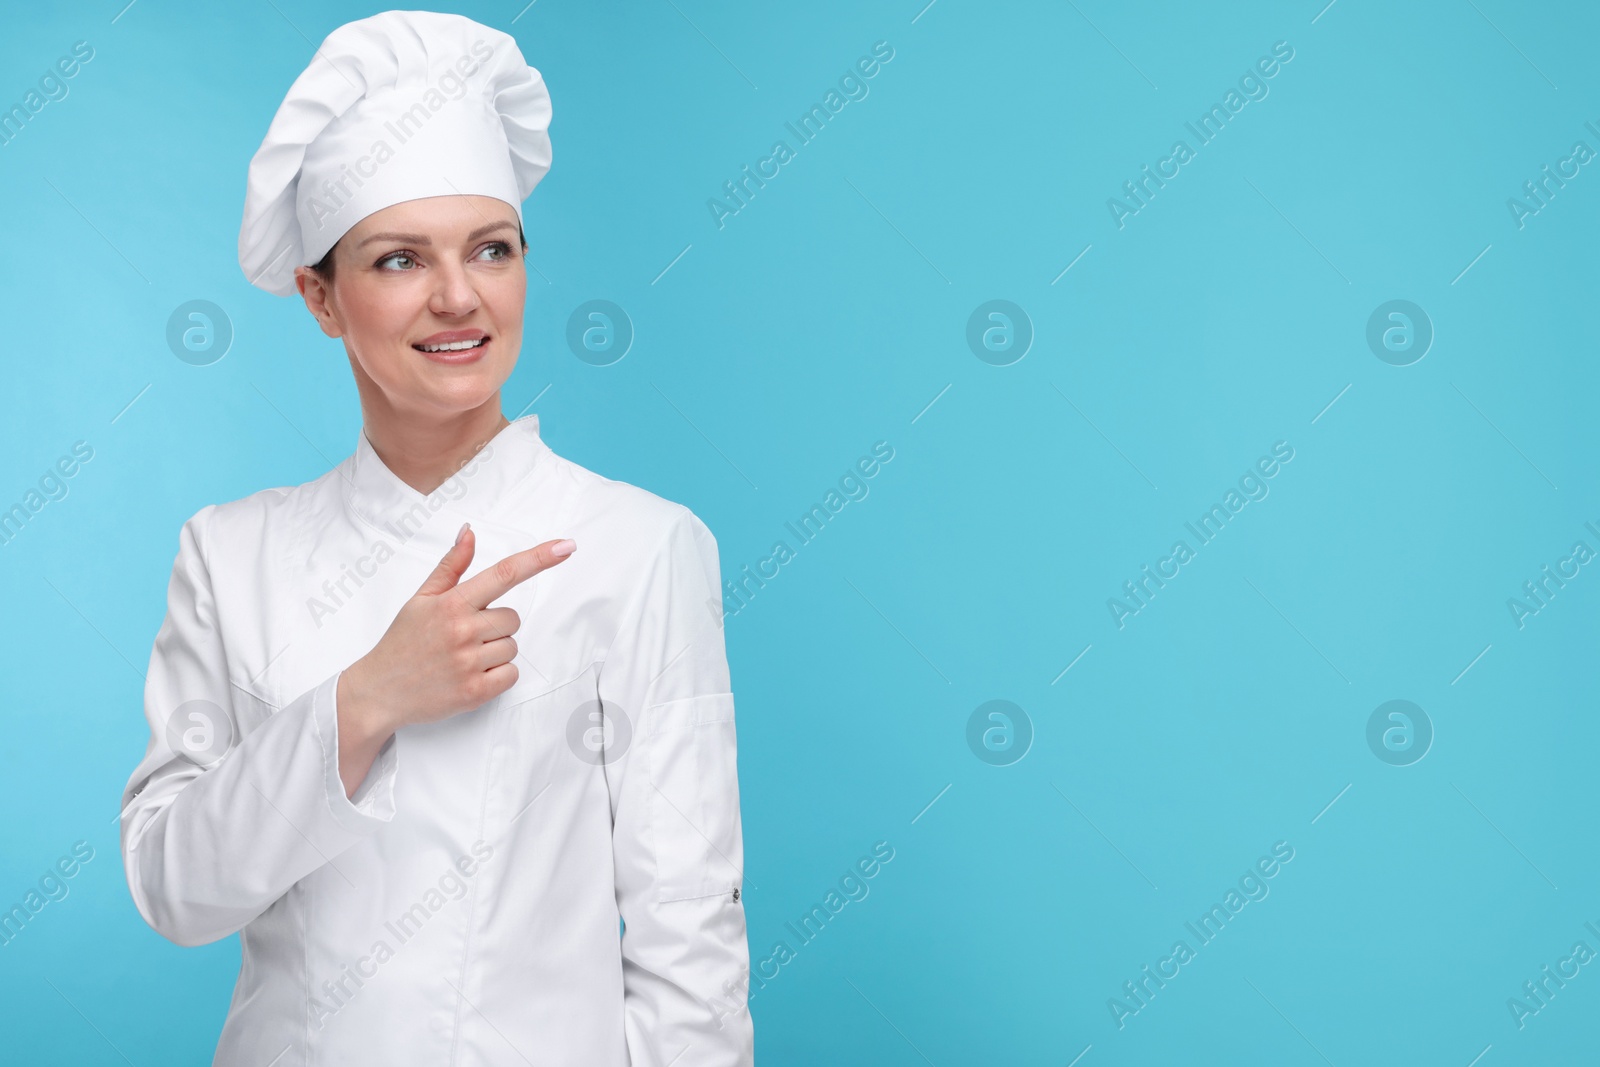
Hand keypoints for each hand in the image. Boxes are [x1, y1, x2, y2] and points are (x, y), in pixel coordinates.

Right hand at [339, 523, 575, 739]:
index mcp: (451, 603)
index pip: (504, 574)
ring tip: (461, 658)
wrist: (378, 691)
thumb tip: (470, 531)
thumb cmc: (402, 642)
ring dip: (495, 652)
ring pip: (513, 647)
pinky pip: (511, 675)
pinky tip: (469, 675)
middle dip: (496, 626)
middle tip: (463, 637)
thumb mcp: (421, 598)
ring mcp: (469, 663)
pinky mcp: (475, 692)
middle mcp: (462, 630)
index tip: (566, 546)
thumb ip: (451, 566)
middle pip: (513, 618)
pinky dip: (497, 676)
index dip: (539, 559)